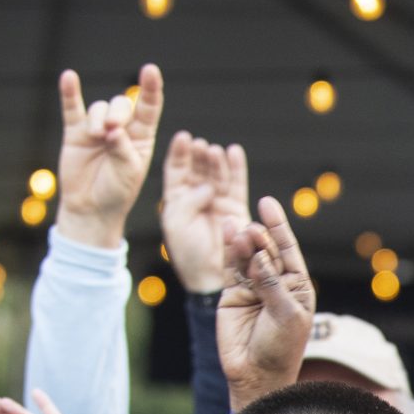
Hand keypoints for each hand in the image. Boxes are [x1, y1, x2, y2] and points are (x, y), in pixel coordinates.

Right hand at [55, 65, 164, 248]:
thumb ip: (123, 150)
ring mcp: (97, 129)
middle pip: (122, 105)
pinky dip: (70, 93)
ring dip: (98, 118)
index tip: (150, 70)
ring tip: (98, 136)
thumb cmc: (117, 193)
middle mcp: (121, 129)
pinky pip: (72, 108)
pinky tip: (68, 77)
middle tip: (112, 130)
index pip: (149, 108)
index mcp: (142, 138)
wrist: (91, 208)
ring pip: (99, 108)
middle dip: (118, 112)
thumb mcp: (128, 174)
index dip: (151, 89)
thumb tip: (112, 129)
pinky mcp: (75, 132)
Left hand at [158, 132, 246, 292]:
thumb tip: (207, 187)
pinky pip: (237, 184)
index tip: (183, 137)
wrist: (210, 277)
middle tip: (201, 145)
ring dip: (216, 160)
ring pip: (217, 174)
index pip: (176, 170)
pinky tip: (234, 151)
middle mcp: (197, 197)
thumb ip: (188, 202)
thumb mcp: (176, 224)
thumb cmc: (188, 254)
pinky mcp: (236, 208)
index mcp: (176, 199)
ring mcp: (217, 201)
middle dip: (199, 155)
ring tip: (215, 150)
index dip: (179, 153)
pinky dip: (237, 168)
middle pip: (198, 168)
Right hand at [218, 197, 315, 408]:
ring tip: (237, 230)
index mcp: (297, 284)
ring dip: (242, 241)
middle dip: (259, 237)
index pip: (287, 249)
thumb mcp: (284, 313)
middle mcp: (275, 281)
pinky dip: (227, 251)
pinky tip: (225, 232)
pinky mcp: (231, 293)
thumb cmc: (280, 347)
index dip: (278, 227)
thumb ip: (270, 282)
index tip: (267, 204)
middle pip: (265, 249)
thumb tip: (258, 253)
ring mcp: (252, 285)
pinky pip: (229, 267)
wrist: (257, 373)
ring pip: (245, 255)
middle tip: (251, 229)